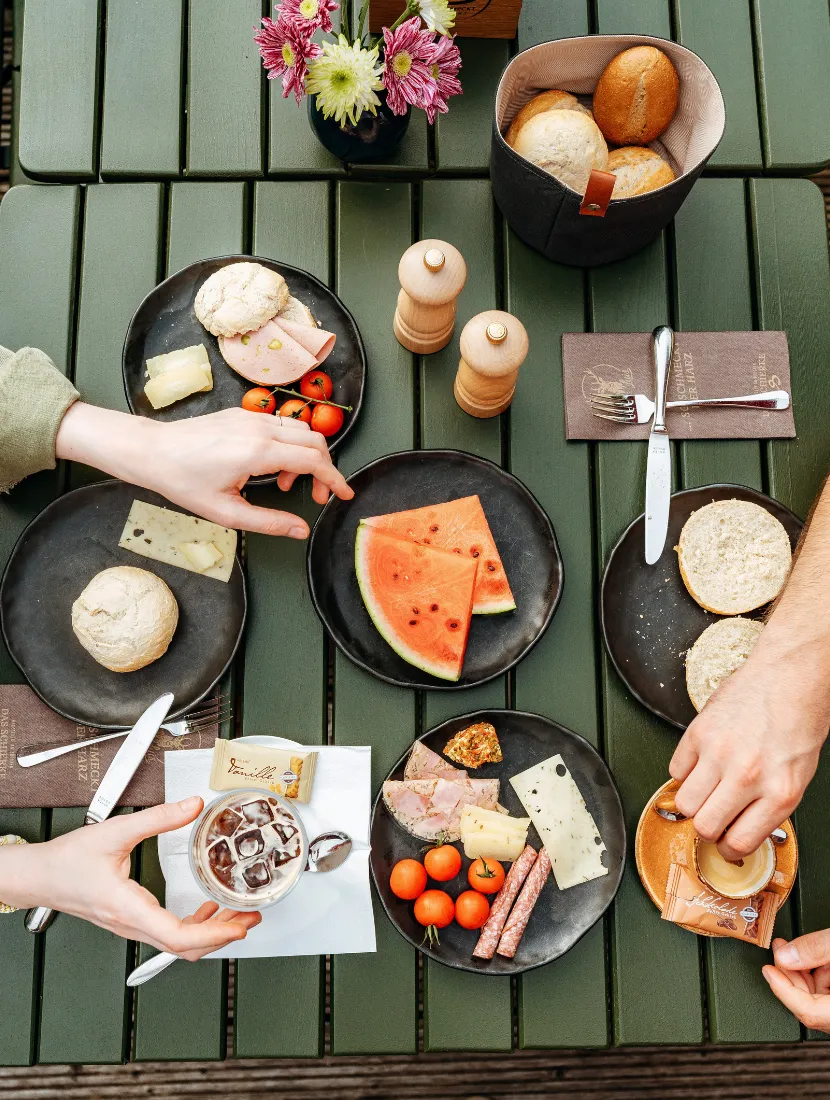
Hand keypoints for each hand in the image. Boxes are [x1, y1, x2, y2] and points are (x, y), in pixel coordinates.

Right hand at [4, 796, 259, 957]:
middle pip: (184, 947)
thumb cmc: (67, 861)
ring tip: (236, 915)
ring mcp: (131, 926)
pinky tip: (207, 909)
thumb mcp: (116, 831)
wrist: (39, 876)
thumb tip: (192, 806)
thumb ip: (159, 818)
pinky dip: (194, 927)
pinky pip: (168, 934)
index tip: (238, 926)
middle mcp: (131, 923)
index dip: (213, 935)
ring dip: (211, 933)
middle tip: (250, 918)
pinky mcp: (131, 920)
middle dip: (222, 936)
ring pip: (177, 944)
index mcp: (129, 908)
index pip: (177, 935)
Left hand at [56, 403, 353, 538]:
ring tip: (286, 485)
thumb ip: (269, 522)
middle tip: (315, 496)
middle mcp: (259, 428)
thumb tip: (301, 531)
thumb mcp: (226, 512)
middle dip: (324, 470)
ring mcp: (251, 417)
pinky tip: (270, 468)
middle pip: (314, 441)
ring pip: (300, 429)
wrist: (152, 451)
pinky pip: (280, 424)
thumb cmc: (183, 481)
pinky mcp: (242, 413)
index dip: (334, 479)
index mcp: (258, 452)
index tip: (344, 494)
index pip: (314, 460)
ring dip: (305, 457)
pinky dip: (288, 445)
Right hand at [669, 649, 825, 860]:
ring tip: (706, 790)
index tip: (726, 843)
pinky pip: (675, 769)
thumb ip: (769, 805)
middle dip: (707, 827)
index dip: (728, 848)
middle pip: (705, 825)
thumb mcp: (797, 775)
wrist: (789, 678)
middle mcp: (748, 776)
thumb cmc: (799, 723)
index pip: (739, 842)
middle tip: (713, 816)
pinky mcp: (699, 732)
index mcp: (780, 793)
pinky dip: (685, 771)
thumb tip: (739, 828)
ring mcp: (720, 753)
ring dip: (693, 801)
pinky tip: (701, 763)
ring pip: (684, 802)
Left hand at [764, 934, 829, 1032]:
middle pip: (810, 1005)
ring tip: (794, 949)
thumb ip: (815, 949)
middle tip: (779, 951)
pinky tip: (815, 958)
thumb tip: (785, 956)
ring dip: (805, 972)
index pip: (808, 1012)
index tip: (768, 971)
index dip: (783, 991)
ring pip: (819, 999)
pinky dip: (820, 975)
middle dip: (791, 975)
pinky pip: (828, 994)